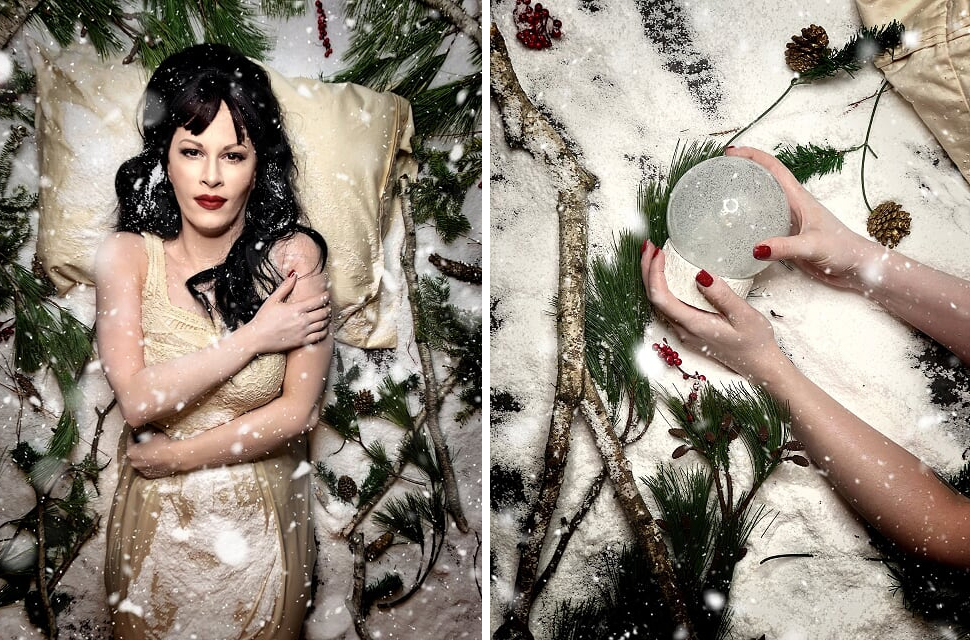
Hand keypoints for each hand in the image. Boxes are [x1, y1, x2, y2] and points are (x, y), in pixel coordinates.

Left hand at [127, 428, 181, 478]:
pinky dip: (149, 464)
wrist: (175, 456)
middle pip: (133, 454)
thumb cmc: (164, 445)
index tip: (136, 435)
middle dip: (138, 449)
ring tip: (151, 452)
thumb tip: (145, 436)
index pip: (129, 442)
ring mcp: (141, 470)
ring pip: (140, 462)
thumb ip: (145, 436)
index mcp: (131, 452)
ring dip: (143, 458)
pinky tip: (156, 459)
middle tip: (145, 444)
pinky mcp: (150, 475)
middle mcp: (134, 463)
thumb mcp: (153, 435)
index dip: (133, 437)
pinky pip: (147, 468)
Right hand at [245, 271, 331, 353]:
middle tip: (327, 305)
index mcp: (296, 309)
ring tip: (326, 315)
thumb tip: (294, 274)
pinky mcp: (302, 342)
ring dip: (327, 318)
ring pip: (323, 324)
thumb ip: (285, 287)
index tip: (327, 295)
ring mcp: (303, 332)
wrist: (257, 338)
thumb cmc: (263, 318)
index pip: (318, 301)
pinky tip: (323, 328)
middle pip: (323, 312)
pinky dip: (324, 331)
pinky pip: (319, 336)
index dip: (325, 297)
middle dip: (328, 307)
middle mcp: (302, 320)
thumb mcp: (273, 300)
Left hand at [642, 241, 788, 381]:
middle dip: (647, 270)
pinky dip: (663, 287)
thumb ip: (721, 296)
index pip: (661, 297)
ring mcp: (685, 332)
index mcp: (693, 325)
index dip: (654, 273)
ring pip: (659, 303)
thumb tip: (700, 275)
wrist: (760, 366)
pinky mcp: (689, 330)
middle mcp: (683, 330)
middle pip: (654, 299)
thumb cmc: (756, 342)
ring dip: (652, 278)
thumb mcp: (744, 315)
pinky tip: (669, 275)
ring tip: (654, 255)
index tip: (659, 252)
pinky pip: (668, 306)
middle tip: (648, 245)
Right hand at [726, 146, 881, 291]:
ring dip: (744, 194)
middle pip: (765, 179)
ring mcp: (788, 220)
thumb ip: (785, 247)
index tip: (731, 153)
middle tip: (721, 170)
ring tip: (722, 194)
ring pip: (762, 201)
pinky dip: (748, 220)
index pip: (774, 168)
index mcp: (799, 199)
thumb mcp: (813, 246)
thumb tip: (756, 248)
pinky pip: (763, 223)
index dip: (753, 156)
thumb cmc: (843, 249)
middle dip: (744, 169)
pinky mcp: (786, 237)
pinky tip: (736, 228)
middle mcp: (792, 205)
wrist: (856, 266)